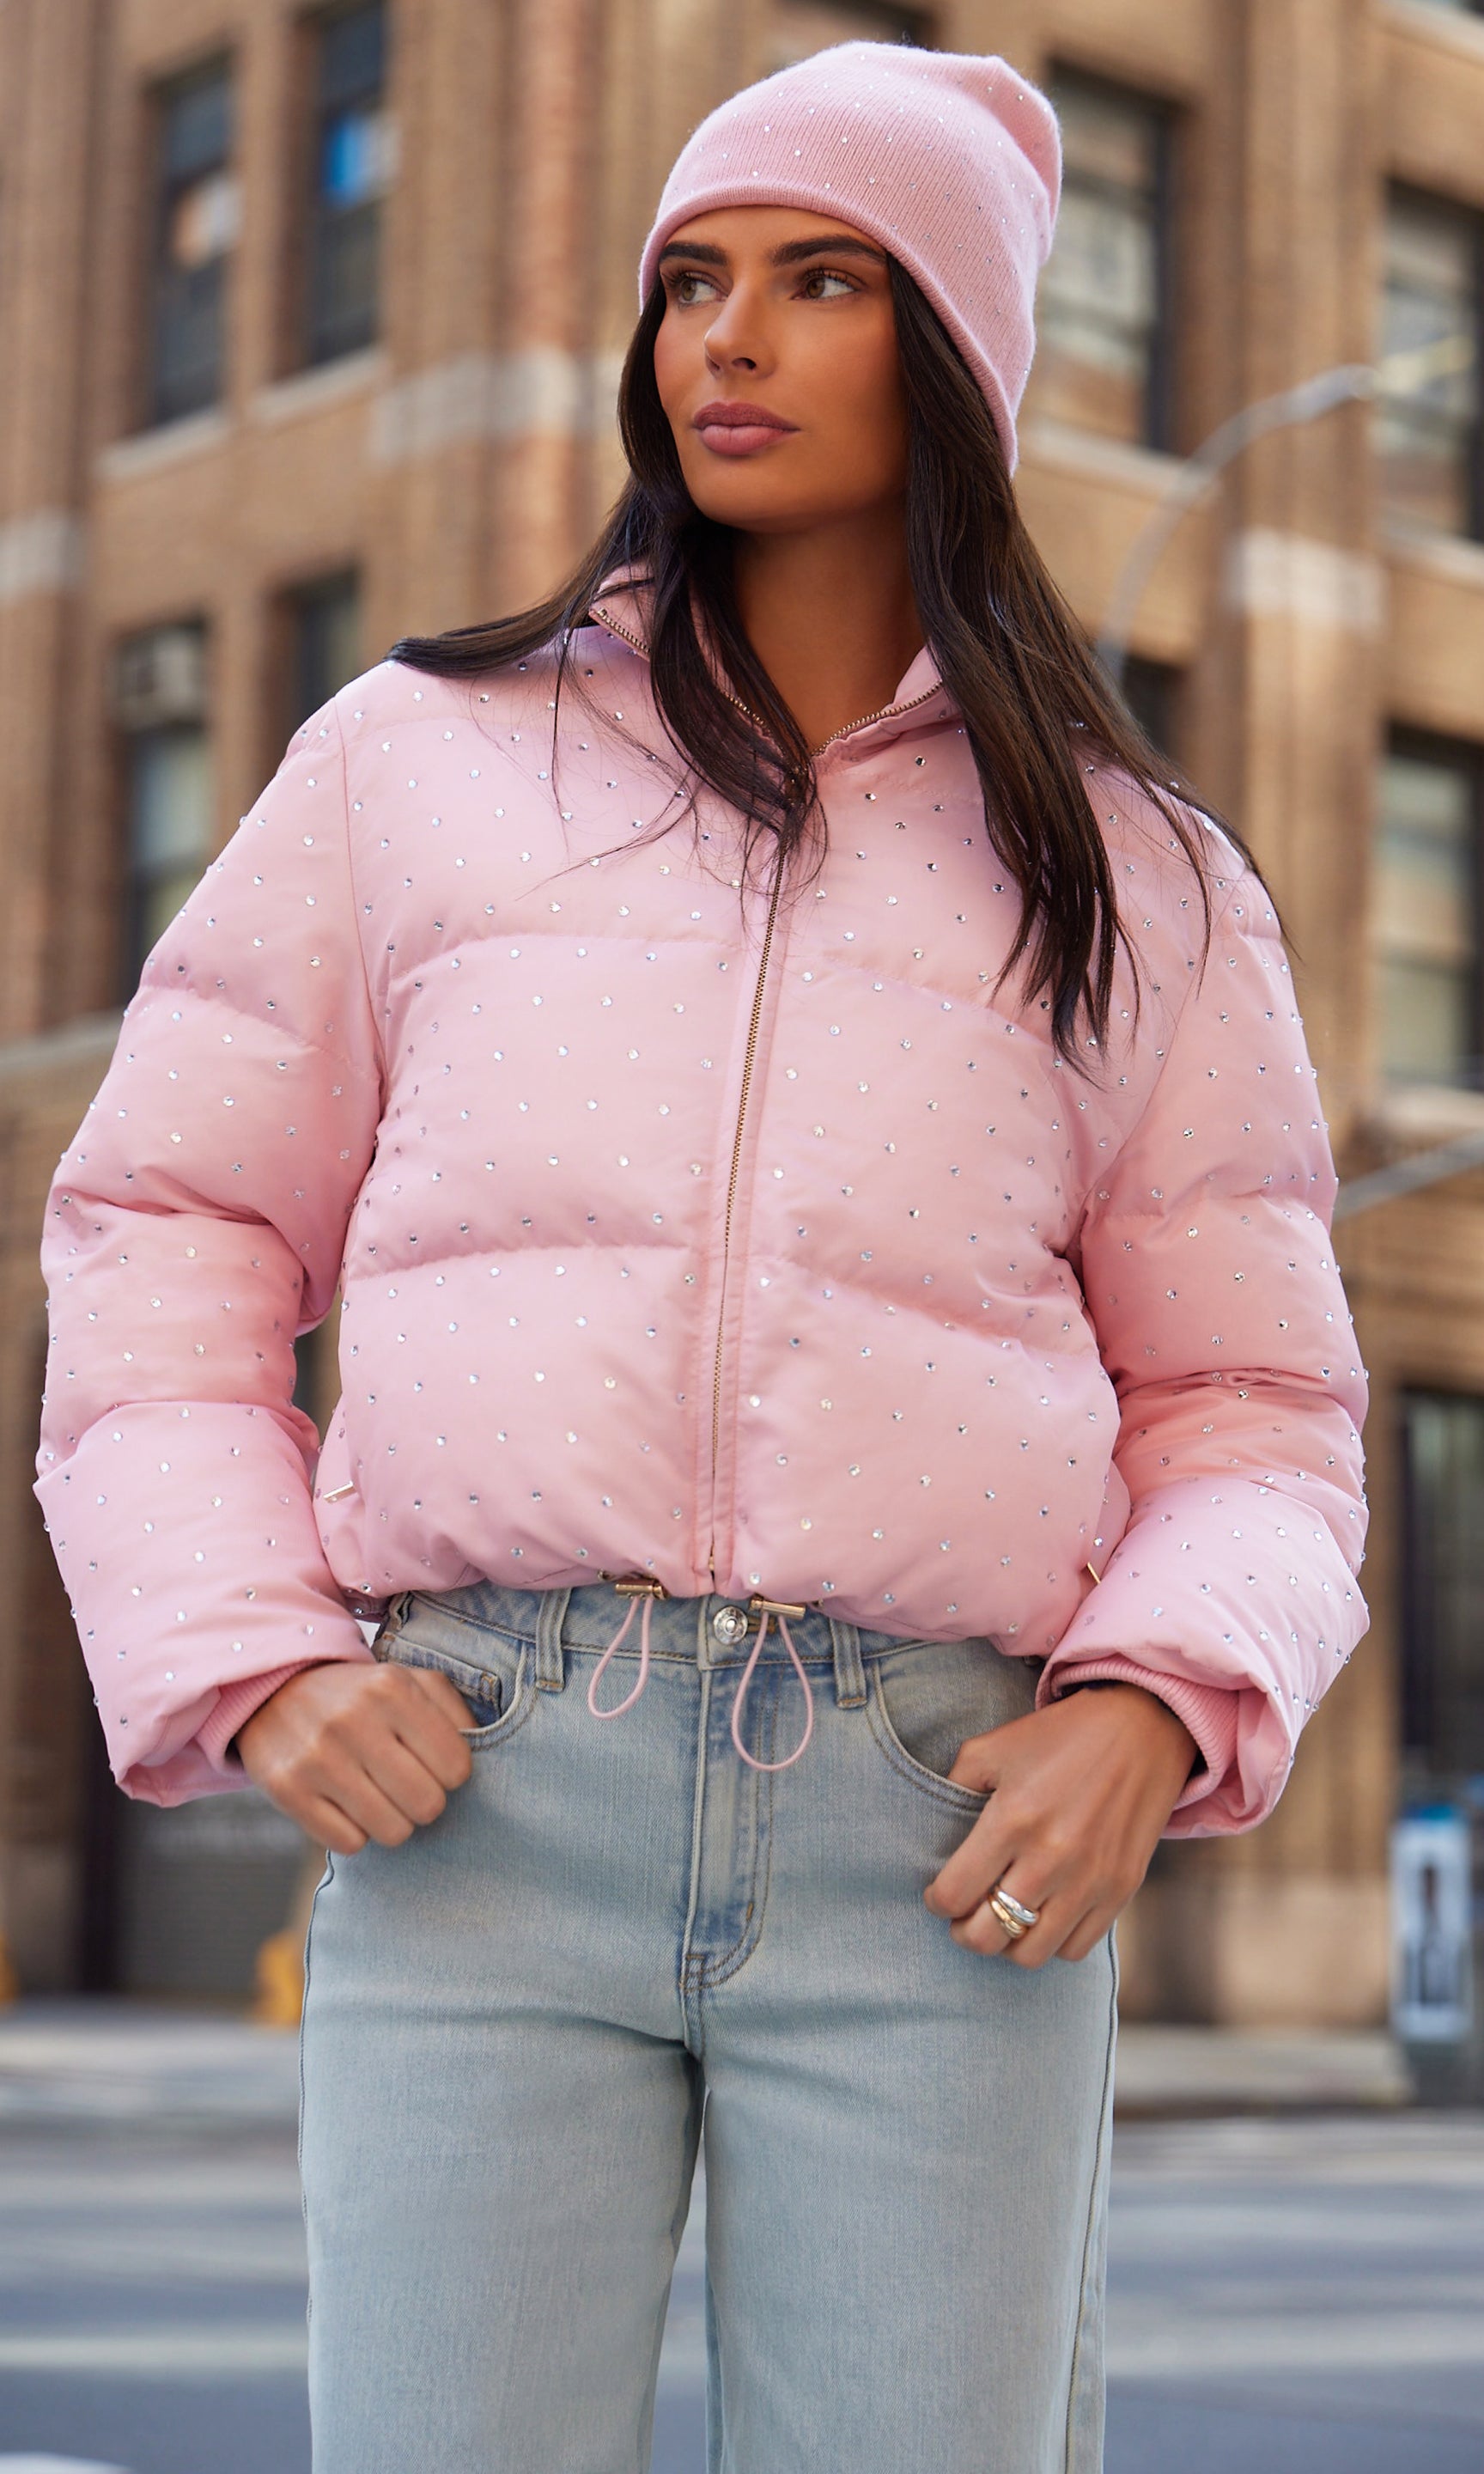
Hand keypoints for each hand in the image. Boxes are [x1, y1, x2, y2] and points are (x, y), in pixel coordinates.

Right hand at [237, 1661, 475, 1854]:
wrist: (272, 1690)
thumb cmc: (359, 1694)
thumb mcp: (408, 1681)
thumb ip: (451, 1711)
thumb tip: (478, 1754)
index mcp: (391, 1688)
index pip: (456, 1767)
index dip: (451, 1774)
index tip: (433, 1765)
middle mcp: (353, 1721)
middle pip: (427, 1805)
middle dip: (425, 1803)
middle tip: (408, 1788)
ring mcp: (317, 1758)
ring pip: (392, 1832)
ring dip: (393, 1821)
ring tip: (379, 1797)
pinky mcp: (287, 1790)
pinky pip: (349, 1843)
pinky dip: (355, 1832)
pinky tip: (346, 1806)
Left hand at [923, 1682, 1196, 1965]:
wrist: (1141, 1730)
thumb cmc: (1060, 1737)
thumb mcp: (994, 1747)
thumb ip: (955, 1786)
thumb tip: (931, 1828)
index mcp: (1012, 1818)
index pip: (954, 1894)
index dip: (937, 1902)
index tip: (939, 1895)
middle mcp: (1051, 1857)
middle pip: (988, 1935)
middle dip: (964, 1933)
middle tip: (963, 1917)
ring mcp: (1090, 1879)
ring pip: (1031, 1954)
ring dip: (1008, 1943)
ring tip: (1002, 1920)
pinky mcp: (1120, 1890)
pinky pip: (1075, 1948)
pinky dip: (1052, 1942)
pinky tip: (1043, 1915)